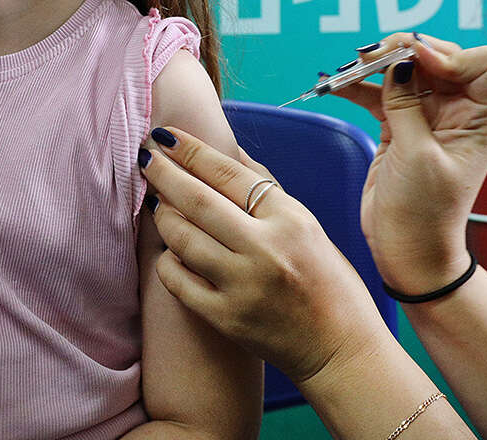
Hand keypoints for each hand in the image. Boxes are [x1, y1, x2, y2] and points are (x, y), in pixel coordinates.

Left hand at [141, 128, 387, 384]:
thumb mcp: (307, 226)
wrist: (341, 350)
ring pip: (184, 239)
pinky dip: (166, 262)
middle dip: (165, 174)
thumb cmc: (328, 283)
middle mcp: (266, 249)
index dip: (193, 151)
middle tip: (145, 157)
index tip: (167, 136)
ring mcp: (244, 286)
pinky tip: (166, 251)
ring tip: (156, 203)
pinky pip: (179, 282)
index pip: (231, 174)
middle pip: (200, 201)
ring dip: (163, 216)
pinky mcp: (227, 319)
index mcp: (289, 219)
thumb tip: (229, 152)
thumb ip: (268, 190)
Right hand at [333, 34, 486, 294]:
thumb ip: (407, 105)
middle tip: (371, 57)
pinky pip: (380, 94)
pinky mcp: (397, 128)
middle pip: (437, 59)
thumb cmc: (424, 214)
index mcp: (478, 120)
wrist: (406, 253)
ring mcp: (425, 119)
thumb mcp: (417, 156)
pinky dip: (358, 87)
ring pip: (404, 72)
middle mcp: (456, 113)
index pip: (481, 63)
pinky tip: (336, 86)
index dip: (450, 55)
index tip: (416, 62)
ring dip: (375, 66)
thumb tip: (400, 61)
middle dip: (404, 51)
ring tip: (349, 69)